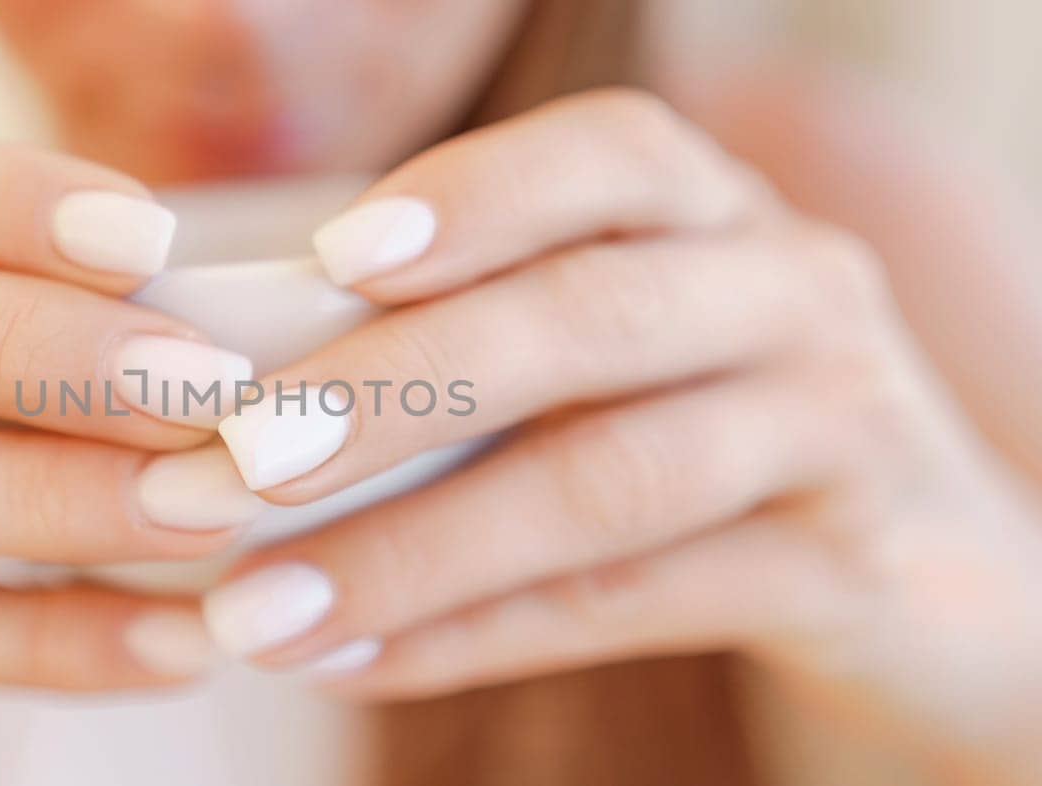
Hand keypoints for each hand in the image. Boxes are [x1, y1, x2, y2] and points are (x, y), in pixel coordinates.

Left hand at [200, 89, 1041, 780]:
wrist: (930, 573)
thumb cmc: (706, 428)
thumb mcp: (623, 354)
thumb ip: (483, 341)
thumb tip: (244, 405)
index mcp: (713, 211)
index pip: (605, 157)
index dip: (472, 198)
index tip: (332, 261)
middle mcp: (787, 289)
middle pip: (586, 319)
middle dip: (397, 389)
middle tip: (239, 460)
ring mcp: (836, 426)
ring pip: (610, 478)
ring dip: (414, 548)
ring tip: (261, 609)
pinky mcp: (850, 568)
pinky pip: (638, 603)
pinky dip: (479, 636)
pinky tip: (355, 659)